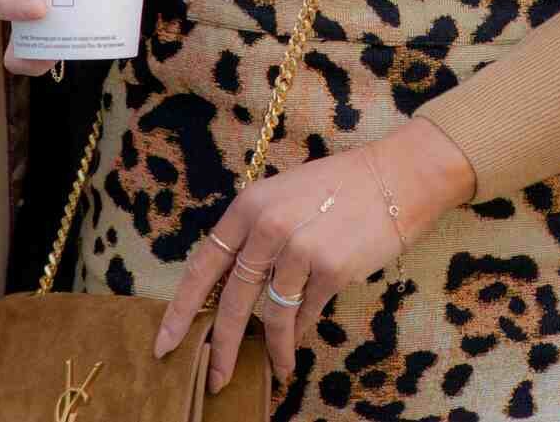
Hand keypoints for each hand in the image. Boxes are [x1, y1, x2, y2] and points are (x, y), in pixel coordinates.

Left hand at [152, 116, 474, 390]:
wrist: (394, 178)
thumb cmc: (338, 187)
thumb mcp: (283, 197)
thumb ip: (255, 236)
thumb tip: (231, 287)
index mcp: (249, 205)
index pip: (202, 265)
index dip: (180, 310)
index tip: (164, 345)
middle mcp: (268, 226)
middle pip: (231, 302)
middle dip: (220, 348)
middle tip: (214, 380)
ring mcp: (299, 248)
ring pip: (271, 316)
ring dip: (271, 349)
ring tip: (276, 368)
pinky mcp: (330, 270)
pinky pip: (304, 316)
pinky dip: (298, 335)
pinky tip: (297, 347)